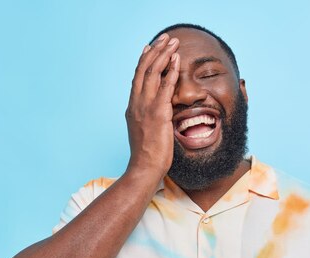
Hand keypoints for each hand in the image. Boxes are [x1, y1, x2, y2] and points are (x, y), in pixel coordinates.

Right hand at [125, 33, 180, 177]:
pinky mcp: (158, 114)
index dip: (144, 60)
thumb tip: (161, 112)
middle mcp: (136, 104)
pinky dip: (171, 72)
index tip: (150, 46)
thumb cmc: (148, 156)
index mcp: (132, 108)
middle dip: (155, 51)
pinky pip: (165, 87)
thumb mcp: (145, 132)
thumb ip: (150, 118)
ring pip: (153, 73)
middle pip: (143, 69)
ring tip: (173, 42)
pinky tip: (177, 61)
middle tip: (165, 38)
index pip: (137, 77)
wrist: (144, 168)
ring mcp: (145, 108)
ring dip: (164, 55)